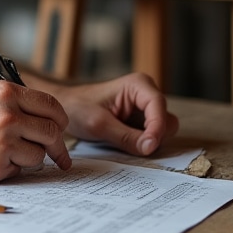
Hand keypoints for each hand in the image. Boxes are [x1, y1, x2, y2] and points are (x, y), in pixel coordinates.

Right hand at [0, 82, 71, 184]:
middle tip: (57, 154)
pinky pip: (20, 170)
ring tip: (6, 152)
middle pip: (53, 132)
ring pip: (39, 155)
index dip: (59, 119)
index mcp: (6, 93)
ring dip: (30, 157)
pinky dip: (12, 168)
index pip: (51, 105)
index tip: (60, 128)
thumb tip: (41, 114)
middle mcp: (8, 115)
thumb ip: (12, 101)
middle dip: (56, 145)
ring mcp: (3, 142)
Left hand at [50, 73, 178, 156]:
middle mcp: (146, 94)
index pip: (158, 106)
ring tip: (122, 142)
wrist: (65, 107)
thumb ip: (127, 137)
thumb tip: (152, 147)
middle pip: (167, 121)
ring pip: (162, 131)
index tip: (149, 146)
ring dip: (148, 142)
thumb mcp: (99, 124)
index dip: (157, 127)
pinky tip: (125, 145)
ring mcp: (145, 108)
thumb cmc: (78, 107)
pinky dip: (143, 144)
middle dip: (154, 137)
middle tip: (134, 147)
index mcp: (138, 85)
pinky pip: (152, 137)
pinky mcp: (141, 121)